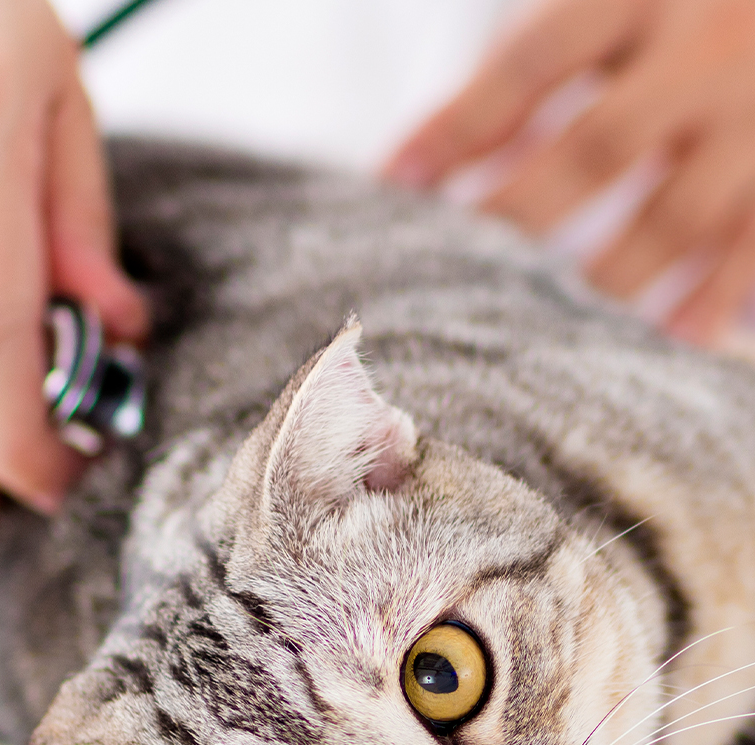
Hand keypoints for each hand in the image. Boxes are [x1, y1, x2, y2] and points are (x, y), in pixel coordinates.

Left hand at [385, 0, 754, 341]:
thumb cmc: (659, 10)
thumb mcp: (595, 12)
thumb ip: (515, 81)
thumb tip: (417, 171)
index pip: (535, 60)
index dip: (461, 124)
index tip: (394, 184)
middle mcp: (704, 47)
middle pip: (601, 146)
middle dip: (521, 213)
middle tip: (460, 268)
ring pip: (676, 214)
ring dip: (605, 277)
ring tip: (539, 327)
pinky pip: (750, 245)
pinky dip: (708, 300)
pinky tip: (661, 341)